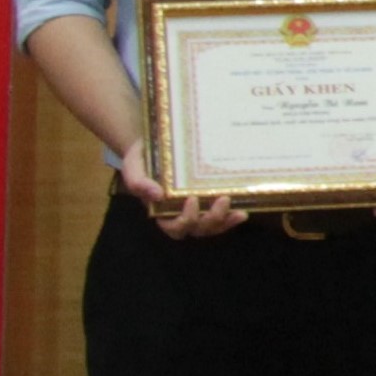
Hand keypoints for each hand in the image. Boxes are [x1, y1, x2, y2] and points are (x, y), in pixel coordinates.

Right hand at [117, 152, 244, 241]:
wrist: (153, 146)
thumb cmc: (141, 160)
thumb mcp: (133, 168)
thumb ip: (138, 183)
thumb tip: (157, 195)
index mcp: (161, 211)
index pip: (173, 227)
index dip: (184, 220)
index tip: (191, 199)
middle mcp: (180, 214)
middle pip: (197, 229)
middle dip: (211, 220)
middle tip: (223, 200)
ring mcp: (197, 210)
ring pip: (212, 227)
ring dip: (225, 222)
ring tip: (239, 212)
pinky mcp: (209, 201)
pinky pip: (222, 216)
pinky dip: (231, 217)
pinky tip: (242, 211)